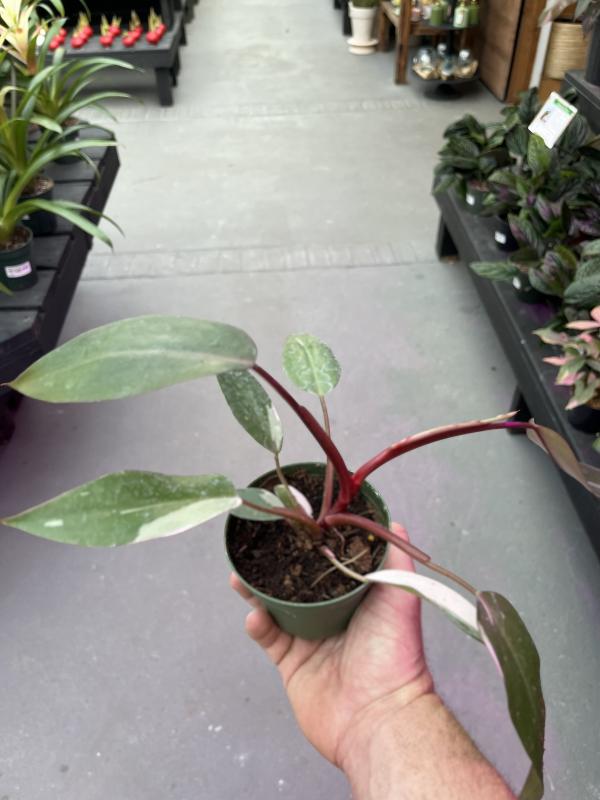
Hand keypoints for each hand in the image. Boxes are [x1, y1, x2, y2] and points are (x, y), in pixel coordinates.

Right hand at [229, 523, 433, 766]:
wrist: (378, 716)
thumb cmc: (395, 654)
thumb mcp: (401, 597)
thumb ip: (396, 560)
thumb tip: (395, 523)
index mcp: (355, 597)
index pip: (328, 562)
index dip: (311, 544)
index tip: (294, 523)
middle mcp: (330, 614)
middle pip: (296, 581)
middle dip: (277, 563)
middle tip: (258, 543)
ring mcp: (309, 638)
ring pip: (275, 605)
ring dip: (256, 589)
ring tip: (240, 572)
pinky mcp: (291, 662)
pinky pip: (268, 637)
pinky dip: (257, 624)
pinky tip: (254, 615)